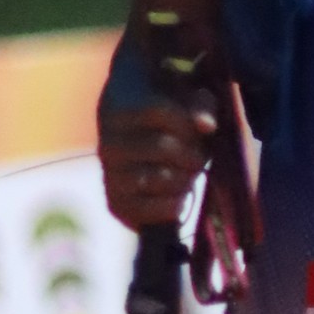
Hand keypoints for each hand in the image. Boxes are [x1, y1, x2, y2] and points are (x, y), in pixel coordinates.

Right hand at [99, 93, 216, 231]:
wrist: (145, 158)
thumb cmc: (172, 124)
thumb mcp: (187, 104)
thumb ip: (200, 106)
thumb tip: (206, 124)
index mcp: (117, 108)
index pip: (158, 111)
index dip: (187, 123)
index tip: (200, 130)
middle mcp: (107, 142)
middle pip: (164, 147)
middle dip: (191, 155)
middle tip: (198, 159)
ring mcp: (109, 175)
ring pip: (162, 177)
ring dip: (186, 179)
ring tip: (188, 175)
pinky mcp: (115, 203)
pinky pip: (151, 209)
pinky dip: (174, 205)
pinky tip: (179, 198)